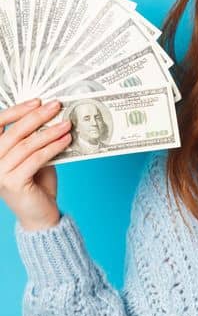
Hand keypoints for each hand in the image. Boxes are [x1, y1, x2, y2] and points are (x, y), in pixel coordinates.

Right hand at [0, 99, 71, 230]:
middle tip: (56, 106)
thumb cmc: (37, 183)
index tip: (37, 101)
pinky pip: (35, 159)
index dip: (16, 111)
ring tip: (67, 123)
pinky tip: (66, 140)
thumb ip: (35, 140)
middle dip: (37, 116)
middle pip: (13, 133)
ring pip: (26, 145)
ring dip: (49, 132)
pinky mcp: (12, 183)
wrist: (39, 214)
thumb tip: (51, 115)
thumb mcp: (34, 156)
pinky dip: (52, 148)